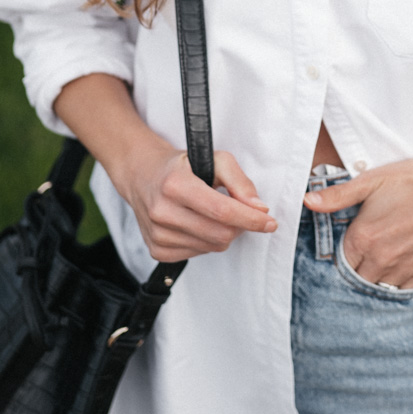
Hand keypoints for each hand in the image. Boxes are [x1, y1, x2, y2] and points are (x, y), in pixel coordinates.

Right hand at [120, 139, 276, 261]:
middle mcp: (162, 212)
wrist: (143, 176)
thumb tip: (259, 208)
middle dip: (240, 225)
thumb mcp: (214, 159)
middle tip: (241, 212)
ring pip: (213, 247)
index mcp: (175, 185)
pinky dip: (207, 241)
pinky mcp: (156, 250)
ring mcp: (157, 234)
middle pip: (220, 234)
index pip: (222, 211)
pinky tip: (198, 223)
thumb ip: (240, 181)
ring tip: (212, 213)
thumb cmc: (183, 166)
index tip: (269, 222)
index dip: (251, 219)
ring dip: (224, 233)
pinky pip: (199, 254)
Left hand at [303, 158, 412, 289]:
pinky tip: (397, 267)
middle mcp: (379, 260)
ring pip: (376, 286)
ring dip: (374, 276)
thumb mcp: (372, 181)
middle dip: (356, 266)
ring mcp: (401, 270)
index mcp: (363, 238)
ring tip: (380, 260)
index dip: (342, 250)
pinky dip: (394, 282)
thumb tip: (307, 201)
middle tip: (364, 251)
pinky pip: (399, 290)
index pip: (339, 259)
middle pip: (355, 276)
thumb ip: (338, 196)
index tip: (349, 242)